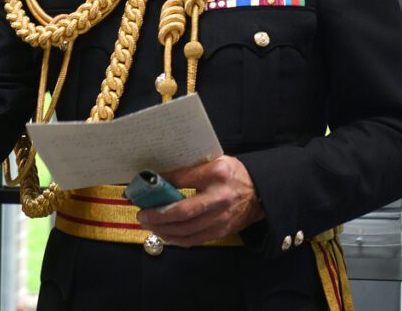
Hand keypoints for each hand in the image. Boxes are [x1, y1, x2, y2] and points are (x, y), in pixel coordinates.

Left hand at [136, 156, 263, 246]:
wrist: (259, 193)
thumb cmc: (233, 175)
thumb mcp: (215, 162)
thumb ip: (192, 169)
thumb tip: (162, 176)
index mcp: (216, 174)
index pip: (182, 180)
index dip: (161, 185)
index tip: (145, 186)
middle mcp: (219, 198)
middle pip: (182, 212)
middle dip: (157, 215)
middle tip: (142, 214)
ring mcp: (220, 218)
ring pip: (185, 230)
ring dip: (163, 229)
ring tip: (148, 225)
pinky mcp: (220, 232)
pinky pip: (193, 240)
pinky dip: (175, 239)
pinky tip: (164, 233)